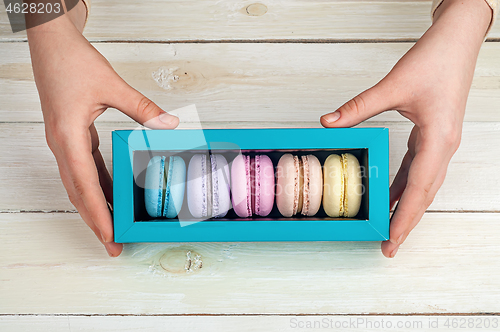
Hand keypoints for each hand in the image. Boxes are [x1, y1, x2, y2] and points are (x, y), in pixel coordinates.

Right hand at [27, 6, 178, 256]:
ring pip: (79, 184)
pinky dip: (96, 185)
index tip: (110, 237)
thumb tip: (169, 125)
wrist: (52, 44)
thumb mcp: (112, 86)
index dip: (98, 215)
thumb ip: (142, 108)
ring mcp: (65, 143)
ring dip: (95, 206)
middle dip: (96, 221)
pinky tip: (110, 194)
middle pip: (79, 193)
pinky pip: (84, 168)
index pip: (85, 186)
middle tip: (113, 245)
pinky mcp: (71, 136)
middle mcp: (63, 146)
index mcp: (68, 138)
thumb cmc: (73, 62)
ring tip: (113, 227)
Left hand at [320, 0, 491, 257]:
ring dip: (405, 206)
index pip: (418, 189)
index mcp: (438, 140)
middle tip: (388, 245)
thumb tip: (328, 123)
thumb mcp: (392, 86)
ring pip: (423, 185)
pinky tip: (391, 194)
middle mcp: (443, 146)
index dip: (403, 218)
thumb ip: (358, 107)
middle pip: (423, 194)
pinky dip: (404, 185)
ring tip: (387, 226)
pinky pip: (418, 169)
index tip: (391, 240)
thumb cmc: (435, 61)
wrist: (457, 41)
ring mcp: (440, 143)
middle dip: (406, 221)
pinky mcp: (434, 136)